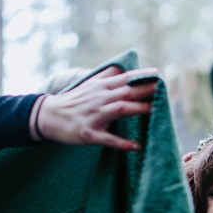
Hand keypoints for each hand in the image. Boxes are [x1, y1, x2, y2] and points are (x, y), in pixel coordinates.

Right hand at [36, 66, 158, 150]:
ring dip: (139, 109)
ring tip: (155, 111)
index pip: (125, 78)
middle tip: (163, 89)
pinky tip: (138, 146)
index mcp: (100, 87)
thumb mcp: (89, 85)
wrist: (49, 116)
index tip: (158, 74)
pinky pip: (109, 139)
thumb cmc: (73, 101)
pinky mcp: (89, 134)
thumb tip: (121, 66)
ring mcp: (94, 116)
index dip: (141, 76)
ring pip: (120, 110)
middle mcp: (99, 99)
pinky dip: (123, 143)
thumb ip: (106, 76)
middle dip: (145, 90)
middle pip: (126, 92)